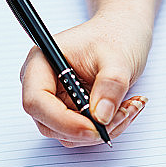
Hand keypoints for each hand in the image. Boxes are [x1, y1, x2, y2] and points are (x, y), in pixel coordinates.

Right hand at [19, 11, 151, 146]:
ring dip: (103, 130)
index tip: (94, 128)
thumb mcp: (118, 57)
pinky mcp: (71, 113)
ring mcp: (55, 101)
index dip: (62, 121)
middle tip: (122, 115)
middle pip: (50, 124)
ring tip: (129, 107)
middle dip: (88, 128)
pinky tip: (125, 108)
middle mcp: (42, 85)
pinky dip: (108, 128)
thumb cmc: (115, 35)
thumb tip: (100, 118)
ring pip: (69, 135)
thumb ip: (110, 86)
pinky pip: (84, 133)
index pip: (36, 102)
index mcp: (40, 63)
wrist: (123, 32)